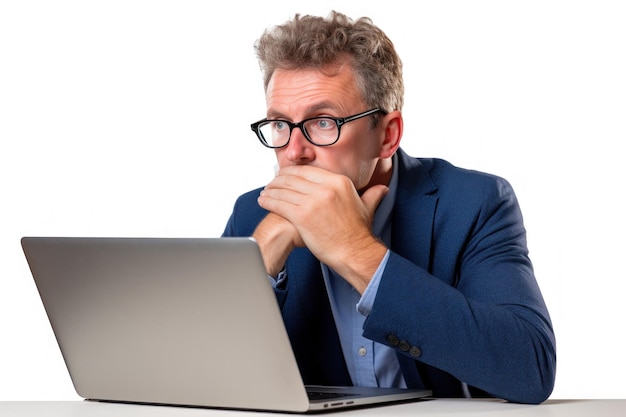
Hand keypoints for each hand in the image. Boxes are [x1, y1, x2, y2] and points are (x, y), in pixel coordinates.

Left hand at [257, 165, 388, 291]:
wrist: (354, 253)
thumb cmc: (358, 234)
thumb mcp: (366, 208)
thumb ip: (371, 195)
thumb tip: (382, 188)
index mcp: (339, 181)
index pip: (308, 170)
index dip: (292, 172)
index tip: (284, 175)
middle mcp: (326, 187)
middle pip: (293, 177)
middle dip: (278, 180)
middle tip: (271, 183)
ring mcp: (313, 201)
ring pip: (283, 189)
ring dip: (271, 190)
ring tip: (265, 193)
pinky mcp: (302, 215)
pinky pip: (279, 203)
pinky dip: (268, 201)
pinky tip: (264, 201)